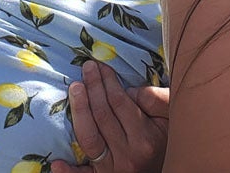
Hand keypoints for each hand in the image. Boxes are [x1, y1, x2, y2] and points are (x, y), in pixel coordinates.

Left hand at [50, 61, 168, 172]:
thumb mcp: (172, 118)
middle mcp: (128, 155)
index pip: (120, 103)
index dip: (108, 81)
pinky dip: (69, 171)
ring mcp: (113, 169)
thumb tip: (131, 90)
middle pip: (102, 115)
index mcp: (146, 139)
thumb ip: (157, 100)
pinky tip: (57, 163)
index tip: (102, 66)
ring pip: (89, 137)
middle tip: (87, 67)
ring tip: (75, 87)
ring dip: (79, 110)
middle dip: (93, 87)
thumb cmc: (168, 139)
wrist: (172, 168)